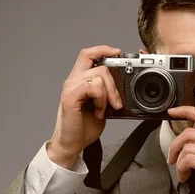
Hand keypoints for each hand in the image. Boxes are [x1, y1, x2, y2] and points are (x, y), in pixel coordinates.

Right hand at [48, 45, 123, 167]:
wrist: (71, 144)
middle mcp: (73, 80)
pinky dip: (101, 99)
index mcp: (80, 80)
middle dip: (114, 83)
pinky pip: (93, 87)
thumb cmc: (84, 127)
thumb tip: (124, 89)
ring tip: (103, 110)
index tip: (117, 53)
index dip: (103, 49)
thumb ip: (107, 95)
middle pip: (98, 64)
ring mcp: (71, 87)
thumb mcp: (102, 107)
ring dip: (108, 94)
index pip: (89, 54)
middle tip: (117, 102)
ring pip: (99, 75)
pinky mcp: (70, 97)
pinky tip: (99, 112)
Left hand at [166, 106, 194, 193]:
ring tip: (182, 171)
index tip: (173, 112)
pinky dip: (181, 169)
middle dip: (174, 146)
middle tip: (172, 157)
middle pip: (188, 133)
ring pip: (186, 148)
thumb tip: (189, 139)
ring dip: (179, 162)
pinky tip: (185, 176)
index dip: (184, 110)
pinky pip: (188, 160)